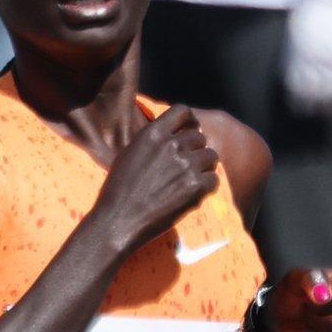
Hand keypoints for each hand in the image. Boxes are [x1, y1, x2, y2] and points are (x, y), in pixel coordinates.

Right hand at [97, 106, 223, 250]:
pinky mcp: (195, 186)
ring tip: (191, 180)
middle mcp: (172, 145)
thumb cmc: (118, 190)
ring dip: (204, 168)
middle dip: (196, 150)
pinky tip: (193, 195)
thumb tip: (172, 137)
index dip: (190, 122)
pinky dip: (207, 187)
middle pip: (200, 137)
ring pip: (211, 156)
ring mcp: (186, 165)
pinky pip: (214, 179)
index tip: (189, 132)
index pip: (183, 111)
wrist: (118, 220)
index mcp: (153, 133)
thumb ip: (152, 142)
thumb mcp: (129, 153)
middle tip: (187, 167)